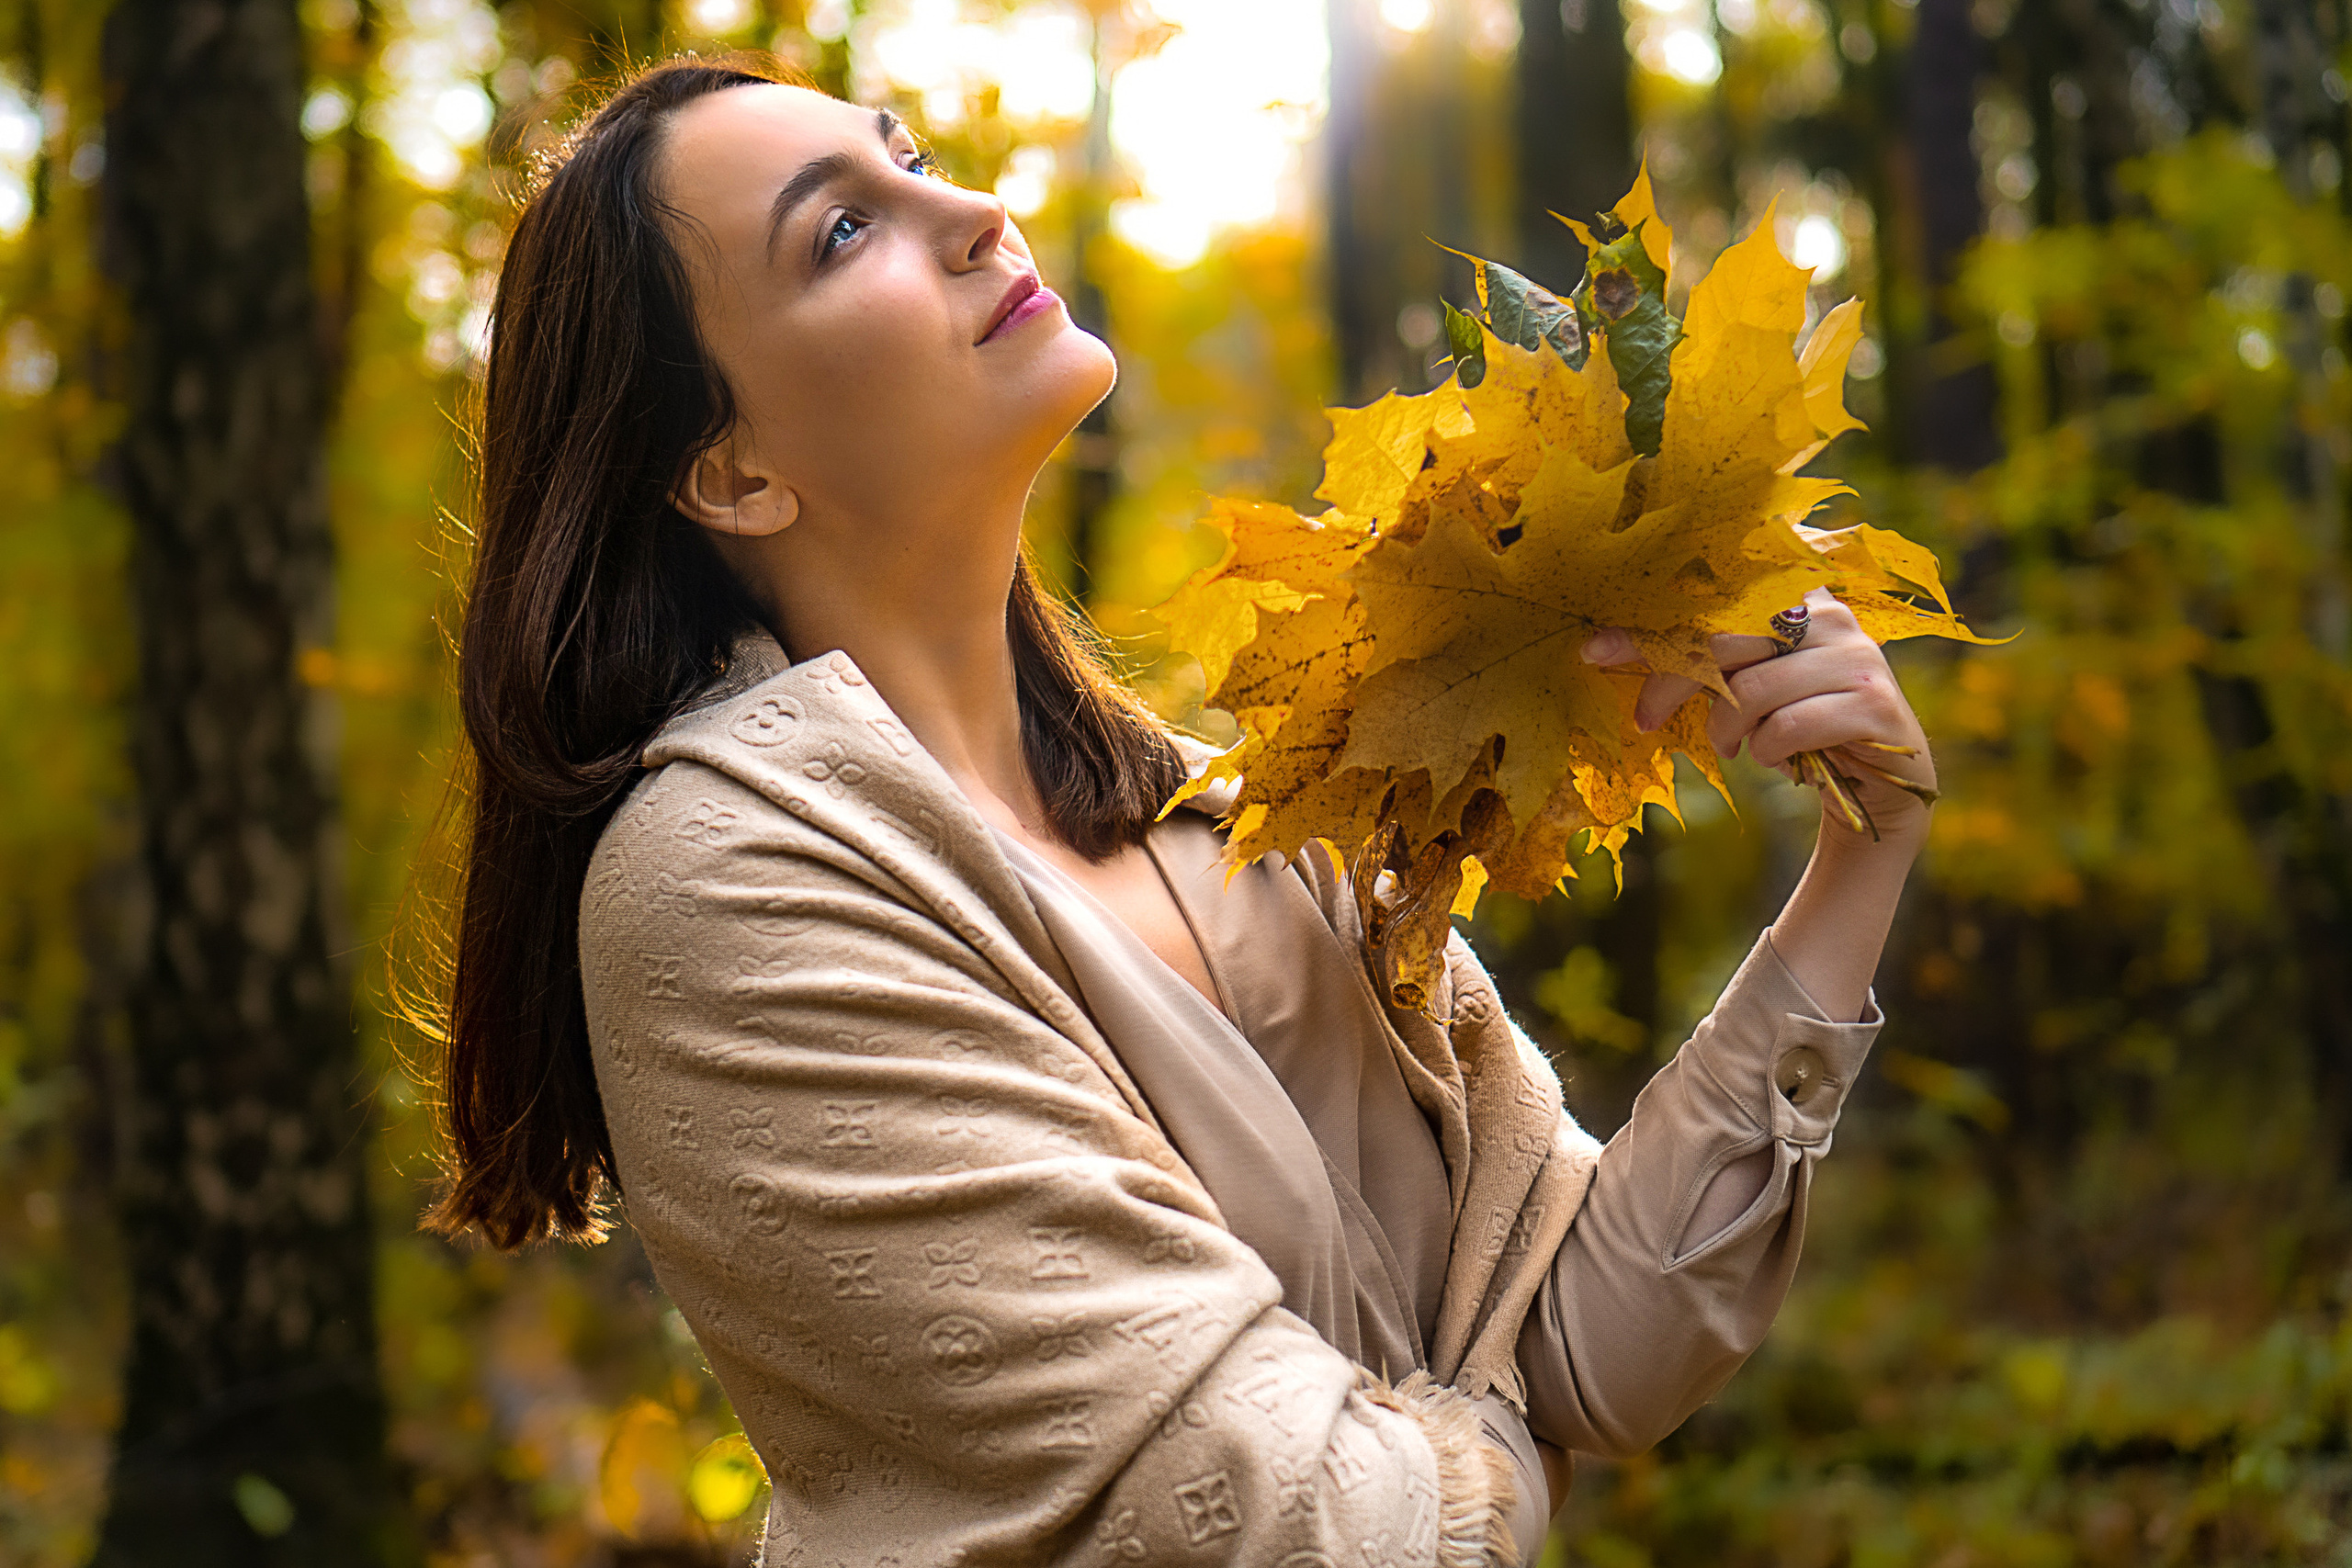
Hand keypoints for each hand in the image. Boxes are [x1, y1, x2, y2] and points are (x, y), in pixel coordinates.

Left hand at [1579, 587, 1937, 845]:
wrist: (1875, 784)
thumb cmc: (1796, 723)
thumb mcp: (1742, 685)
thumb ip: (1694, 657)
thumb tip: (1599, 645)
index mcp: (1797, 596)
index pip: (1715, 596)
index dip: (1653, 621)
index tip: (1594, 649)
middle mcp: (1831, 615)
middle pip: (1725, 639)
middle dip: (1671, 683)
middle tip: (1643, 719)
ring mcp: (1858, 657)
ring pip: (1753, 689)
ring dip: (1726, 729)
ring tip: (1732, 745)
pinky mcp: (1874, 704)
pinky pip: (1790, 725)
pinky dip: (1767, 749)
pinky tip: (1773, 756)